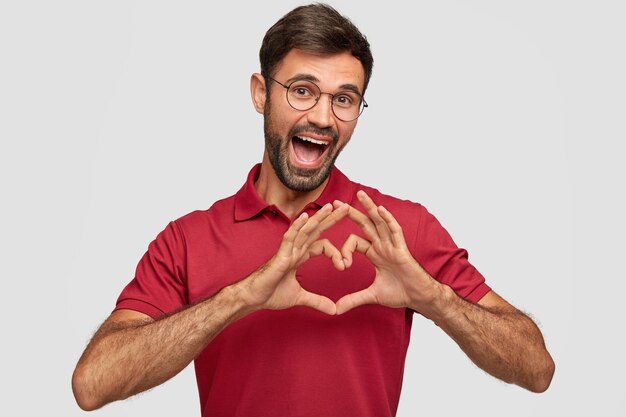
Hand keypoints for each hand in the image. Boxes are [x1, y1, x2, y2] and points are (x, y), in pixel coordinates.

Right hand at [241, 203, 348, 314]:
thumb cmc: (271, 293)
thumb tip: (334, 310)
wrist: (253, 298)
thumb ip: (318, 301)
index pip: (322, 244)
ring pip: (305, 229)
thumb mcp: (300, 297)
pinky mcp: (280, 255)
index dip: (335, 252)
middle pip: (316, 229)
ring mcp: (287, 250)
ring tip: (332, 206)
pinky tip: (306, 216)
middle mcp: (295, 249)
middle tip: (346, 207)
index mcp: (300, 255)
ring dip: (319, 217)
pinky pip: (289, 237)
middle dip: (331, 218)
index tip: (345, 266)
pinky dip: (297, 226)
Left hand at [334, 191, 442, 314]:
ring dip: (370, 208)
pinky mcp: (402, 249)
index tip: (341, 264)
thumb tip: (336, 309)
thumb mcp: (371, 295)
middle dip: (352, 213)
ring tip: (360, 194)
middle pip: (365, 224)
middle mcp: (383, 245)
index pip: (355, 242)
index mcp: (375, 253)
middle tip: (338, 202)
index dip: (344, 249)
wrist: (419, 298)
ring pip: (380, 222)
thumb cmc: (400, 293)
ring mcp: (393, 245)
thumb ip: (353, 300)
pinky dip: (388, 219)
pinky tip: (381, 209)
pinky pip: (395, 231)